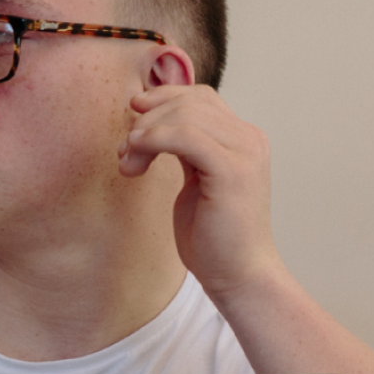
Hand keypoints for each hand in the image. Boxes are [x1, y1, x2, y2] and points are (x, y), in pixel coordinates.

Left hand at [117, 84, 282, 296]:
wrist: (238, 275)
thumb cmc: (214, 236)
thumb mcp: (197, 180)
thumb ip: (186, 149)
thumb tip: (152, 122)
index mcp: (243, 139)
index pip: (200, 98)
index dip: (162, 100)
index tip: (134, 120)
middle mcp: (249, 139)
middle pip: (189, 102)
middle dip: (148, 120)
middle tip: (124, 152)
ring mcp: (244, 152)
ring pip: (185, 115)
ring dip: (145, 133)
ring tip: (129, 163)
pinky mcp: (232, 171)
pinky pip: (185, 136)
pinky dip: (154, 140)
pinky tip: (137, 158)